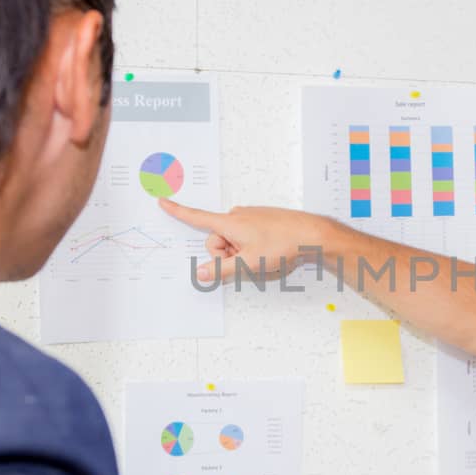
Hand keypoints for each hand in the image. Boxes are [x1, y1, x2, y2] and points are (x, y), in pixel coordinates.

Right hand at [159, 200, 330, 282]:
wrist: (312, 234)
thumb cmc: (282, 245)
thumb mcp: (248, 263)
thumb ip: (221, 270)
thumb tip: (200, 273)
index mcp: (229, 222)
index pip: (196, 217)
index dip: (177, 211)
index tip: (162, 201)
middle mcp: (237, 215)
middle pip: (217, 240)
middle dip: (226, 254)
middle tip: (247, 261)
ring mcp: (251, 217)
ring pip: (233, 240)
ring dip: (241, 252)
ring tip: (263, 256)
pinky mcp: (262, 221)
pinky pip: (247, 237)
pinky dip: (251, 247)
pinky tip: (269, 250)